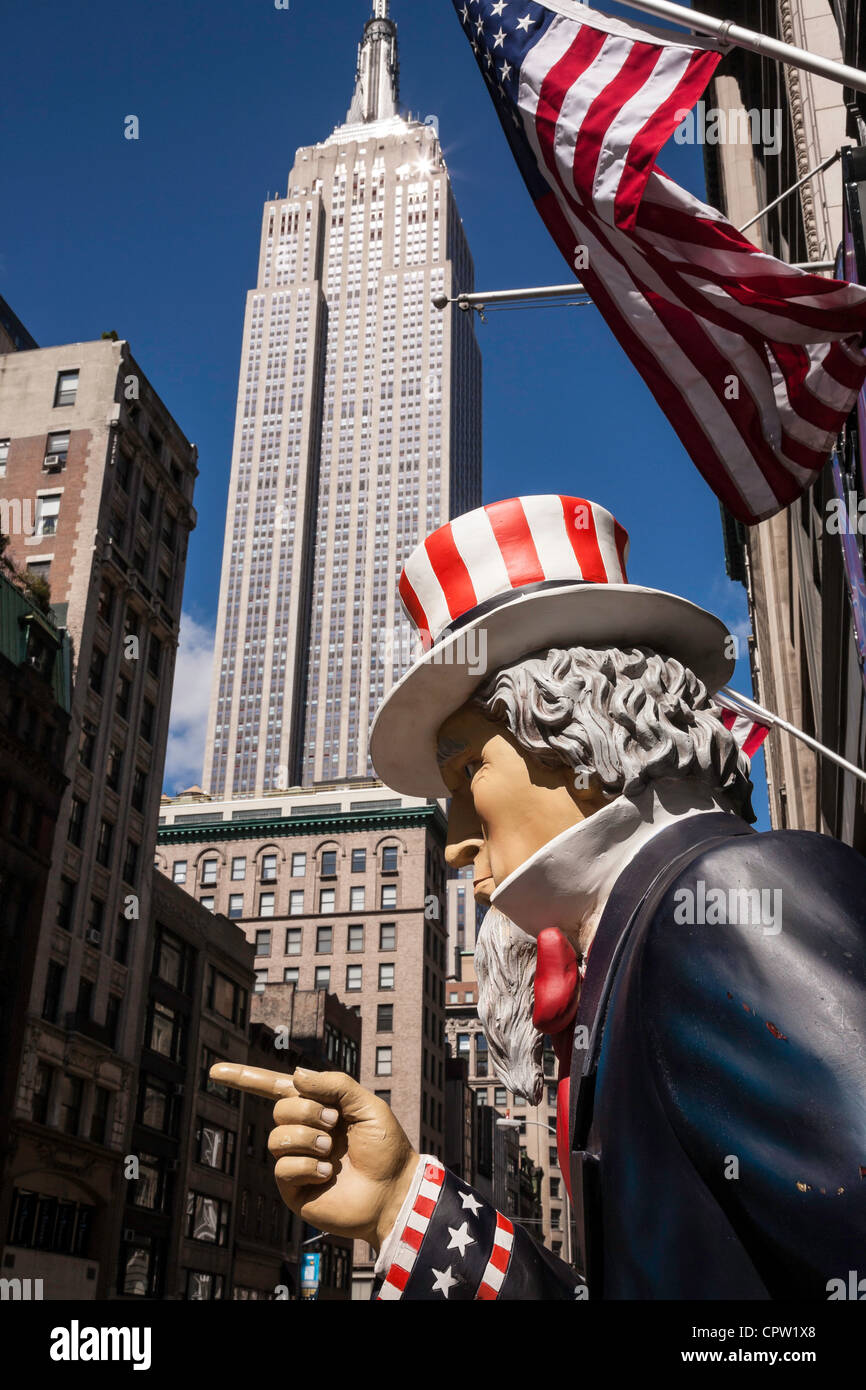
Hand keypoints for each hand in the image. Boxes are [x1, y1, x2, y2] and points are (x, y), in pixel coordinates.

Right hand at [210, 1063, 418, 1249]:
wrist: (393, 1191)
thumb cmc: (385, 1148)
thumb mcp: (367, 1106)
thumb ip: (335, 1085)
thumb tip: (295, 1076)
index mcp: (318, 1106)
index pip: (276, 1087)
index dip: (245, 1077)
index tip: (215, 1071)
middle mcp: (303, 1130)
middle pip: (280, 1109)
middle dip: (308, 1112)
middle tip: (335, 1124)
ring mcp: (296, 1159)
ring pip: (277, 1137)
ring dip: (307, 1139)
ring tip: (331, 1151)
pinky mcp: (294, 1188)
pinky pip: (283, 1167)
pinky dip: (307, 1166)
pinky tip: (327, 1173)